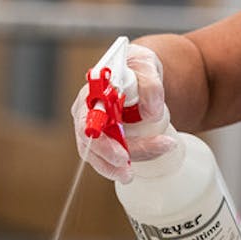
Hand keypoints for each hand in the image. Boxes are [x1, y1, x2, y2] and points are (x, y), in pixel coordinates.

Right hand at [71, 42, 175, 182]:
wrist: (142, 75)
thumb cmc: (138, 68)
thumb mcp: (147, 65)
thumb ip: (151, 84)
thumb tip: (152, 112)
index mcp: (92, 93)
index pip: (88, 120)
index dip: (102, 140)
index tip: (121, 153)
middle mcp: (88, 113)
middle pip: (90, 143)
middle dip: (109, 160)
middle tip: (129, 171)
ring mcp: (96, 128)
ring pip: (98, 155)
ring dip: (116, 167)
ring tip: (135, 174)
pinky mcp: (107, 139)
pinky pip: (109, 157)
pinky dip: (122, 165)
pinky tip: (134, 170)